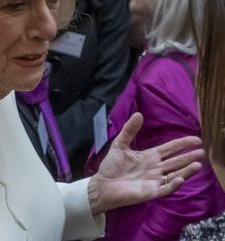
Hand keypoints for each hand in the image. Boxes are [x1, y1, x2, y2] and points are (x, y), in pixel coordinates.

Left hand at [88, 113, 204, 214]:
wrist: (103, 185)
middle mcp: (155, 168)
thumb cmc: (112, 166)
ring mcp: (154, 180)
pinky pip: (165, 189)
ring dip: (186, 171)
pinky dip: (172, 184)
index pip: (170, 149)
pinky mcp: (150, 192)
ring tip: (197, 165)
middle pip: (176, 162)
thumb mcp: (120, 145)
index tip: (196, 139)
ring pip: (175, 175)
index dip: (182, 144)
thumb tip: (138, 114)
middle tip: (202, 152)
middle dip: (188, 157)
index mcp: (150, 157)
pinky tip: (179, 179)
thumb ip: (129, 130)